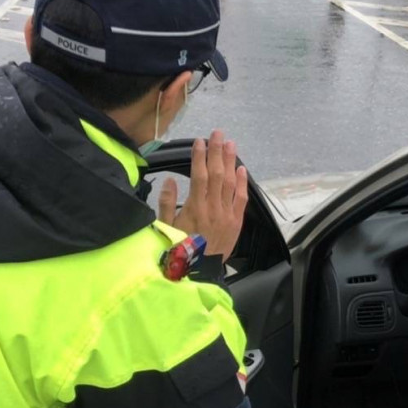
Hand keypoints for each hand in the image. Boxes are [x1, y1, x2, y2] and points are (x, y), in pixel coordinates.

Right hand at [157, 130, 248, 260]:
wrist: (198, 273)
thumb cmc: (179, 251)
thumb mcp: (166, 228)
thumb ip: (167, 203)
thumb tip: (169, 180)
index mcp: (194, 208)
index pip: (199, 176)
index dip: (199, 157)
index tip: (199, 141)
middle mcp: (213, 208)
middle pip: (216, 174)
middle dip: (217, 152)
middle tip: (218, 133)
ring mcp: (227, 215)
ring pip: (229, 183)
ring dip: (230, 162)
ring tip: (230, 144)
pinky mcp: (236, 223)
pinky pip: (241, 199)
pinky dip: (241, 183)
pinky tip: (241, 169)